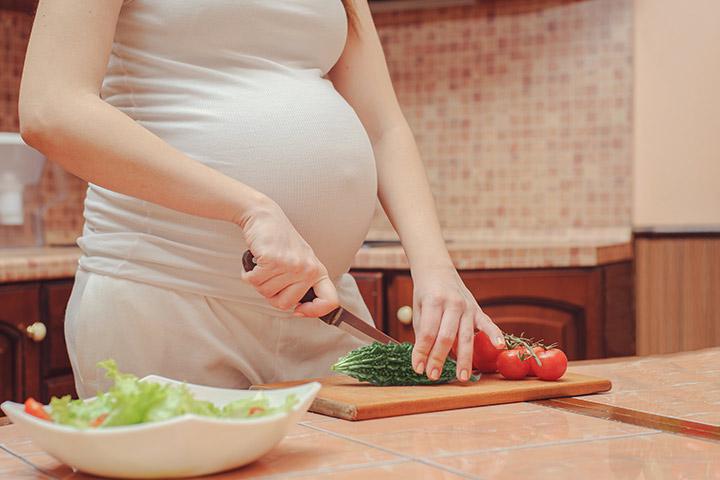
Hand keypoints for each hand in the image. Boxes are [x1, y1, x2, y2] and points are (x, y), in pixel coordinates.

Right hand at [236, 198, 338, 316]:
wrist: (265, 217)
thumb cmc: (280, 241)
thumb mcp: (301, 262)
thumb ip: (302, 284)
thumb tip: (299, 310)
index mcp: (317, 271)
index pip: (330, 301)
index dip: (315, 312)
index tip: (299, 310)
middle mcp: (307, 269)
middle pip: (285, 304)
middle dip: (272, 294)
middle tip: (271, 275)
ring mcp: (291, 265)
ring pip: (266, 293)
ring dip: (259, 281)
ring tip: (265, 263)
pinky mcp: (273, 260)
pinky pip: (254, 281)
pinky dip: (248, 273)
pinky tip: (256, 259)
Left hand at [410, 265, 503, 380]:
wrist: (437, 270)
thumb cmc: (425, 294)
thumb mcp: (418, 309)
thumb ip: (423, 332)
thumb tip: (423, 360)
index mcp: (433, 301)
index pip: (427, 332)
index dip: (422, 352)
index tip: (418, 368)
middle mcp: (452, 304)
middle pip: (446, 336)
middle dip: (439, 358)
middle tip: (434, 375)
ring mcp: (467, 306)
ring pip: (465, 336)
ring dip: (464, 358)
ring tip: (462, 376)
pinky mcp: (477, 309)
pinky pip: (487, 324)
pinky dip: (495, 335)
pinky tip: (500, 346)